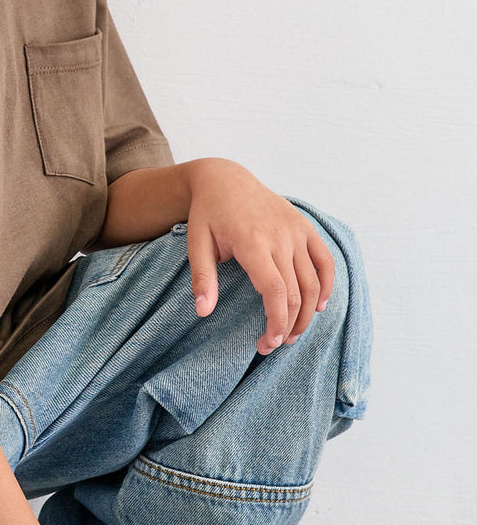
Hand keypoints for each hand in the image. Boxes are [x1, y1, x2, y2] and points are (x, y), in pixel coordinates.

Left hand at [185, 158, 334, 355]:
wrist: (226, 179)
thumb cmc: (208, 214)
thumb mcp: (196, 243)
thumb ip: (202, 278)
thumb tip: (203, 312)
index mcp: (253, 242)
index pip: (275, 291)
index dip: (276, 321)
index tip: (267, 343)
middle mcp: (280, 236)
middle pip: (296, 292)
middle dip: (288, 325)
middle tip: (273, 345)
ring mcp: (297, 230)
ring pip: (314, 281)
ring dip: (308, 313)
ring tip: (293, 333)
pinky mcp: (305, 227)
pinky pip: (325, 261)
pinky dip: (327, 285)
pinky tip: (319, 307)